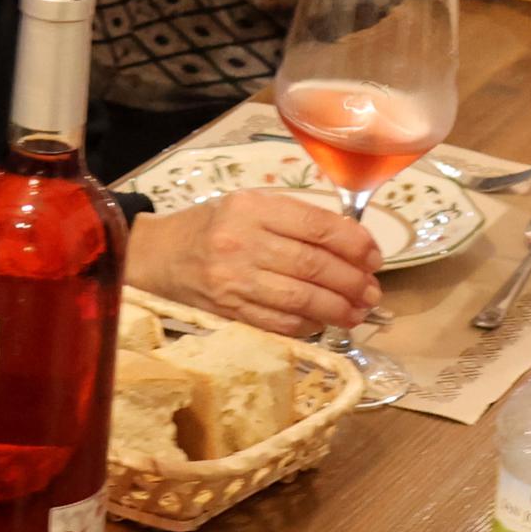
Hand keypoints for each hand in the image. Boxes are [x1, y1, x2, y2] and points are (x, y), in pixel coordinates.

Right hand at [127, 188, 379, 333]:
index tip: (374, 256)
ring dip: (338, 309)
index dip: (354, 244)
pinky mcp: (228, 314)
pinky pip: (279, 324)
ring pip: (300, 299)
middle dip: (352, 281)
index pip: (317, 227)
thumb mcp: (249, 206)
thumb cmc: (211, 227)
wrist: (156, 257)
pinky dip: (309, 325)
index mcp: (251, 208)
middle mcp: (241, 242)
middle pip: (313, 265)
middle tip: (372, 291)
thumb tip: (352, 245)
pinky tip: (324, 323)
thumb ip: (295, 220)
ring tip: (358, 311)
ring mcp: (232, 282)